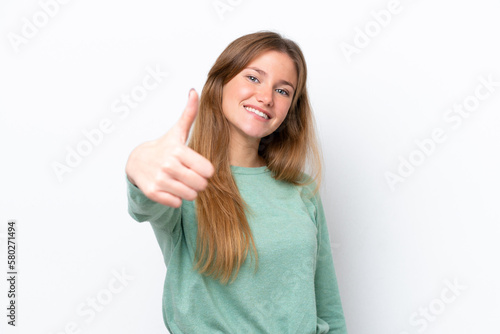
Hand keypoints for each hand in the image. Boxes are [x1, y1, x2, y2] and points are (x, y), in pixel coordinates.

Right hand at [125, 89, 214, 207]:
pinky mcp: (153, 192)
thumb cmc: (164, 147)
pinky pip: (177, 203)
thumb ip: (189, 113)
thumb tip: (194, 91)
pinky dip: (177, 199)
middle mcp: (169, 165)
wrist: (136, 161)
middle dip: (199, 183)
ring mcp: (160, 179)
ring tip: (184, 183)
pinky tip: (172, 189)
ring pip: (190, 195)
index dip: (206, 171)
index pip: (207, 170)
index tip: (199, 167)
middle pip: (201, 184)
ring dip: (190, 191)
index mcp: (178, 150)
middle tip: (192, 177)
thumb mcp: (177, 131)